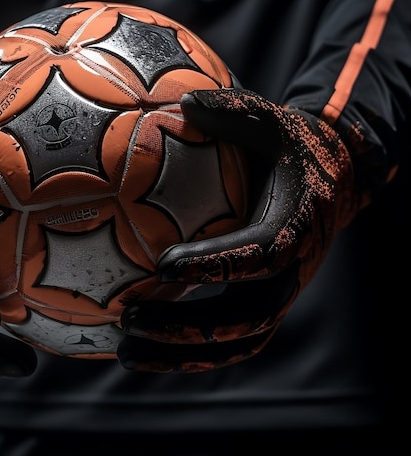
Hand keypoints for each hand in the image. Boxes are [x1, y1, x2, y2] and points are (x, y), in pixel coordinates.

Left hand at [118, 87, 357, 373]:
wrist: (330, 183)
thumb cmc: (290, 149)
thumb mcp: (269, 120)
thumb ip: (232, 109)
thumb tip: (183, 101)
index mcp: (293, 228)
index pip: (258, 256)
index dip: (216, 265)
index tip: (163, 265)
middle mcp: (290, 272)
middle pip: (244, 319)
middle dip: (188, 329)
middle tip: (129, 321)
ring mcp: (279, 294)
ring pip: (235, 343)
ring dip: (182, 354)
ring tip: (126, 351)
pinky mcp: (264, 303)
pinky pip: (229, 341)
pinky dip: (189, 352)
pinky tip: (143, 346)